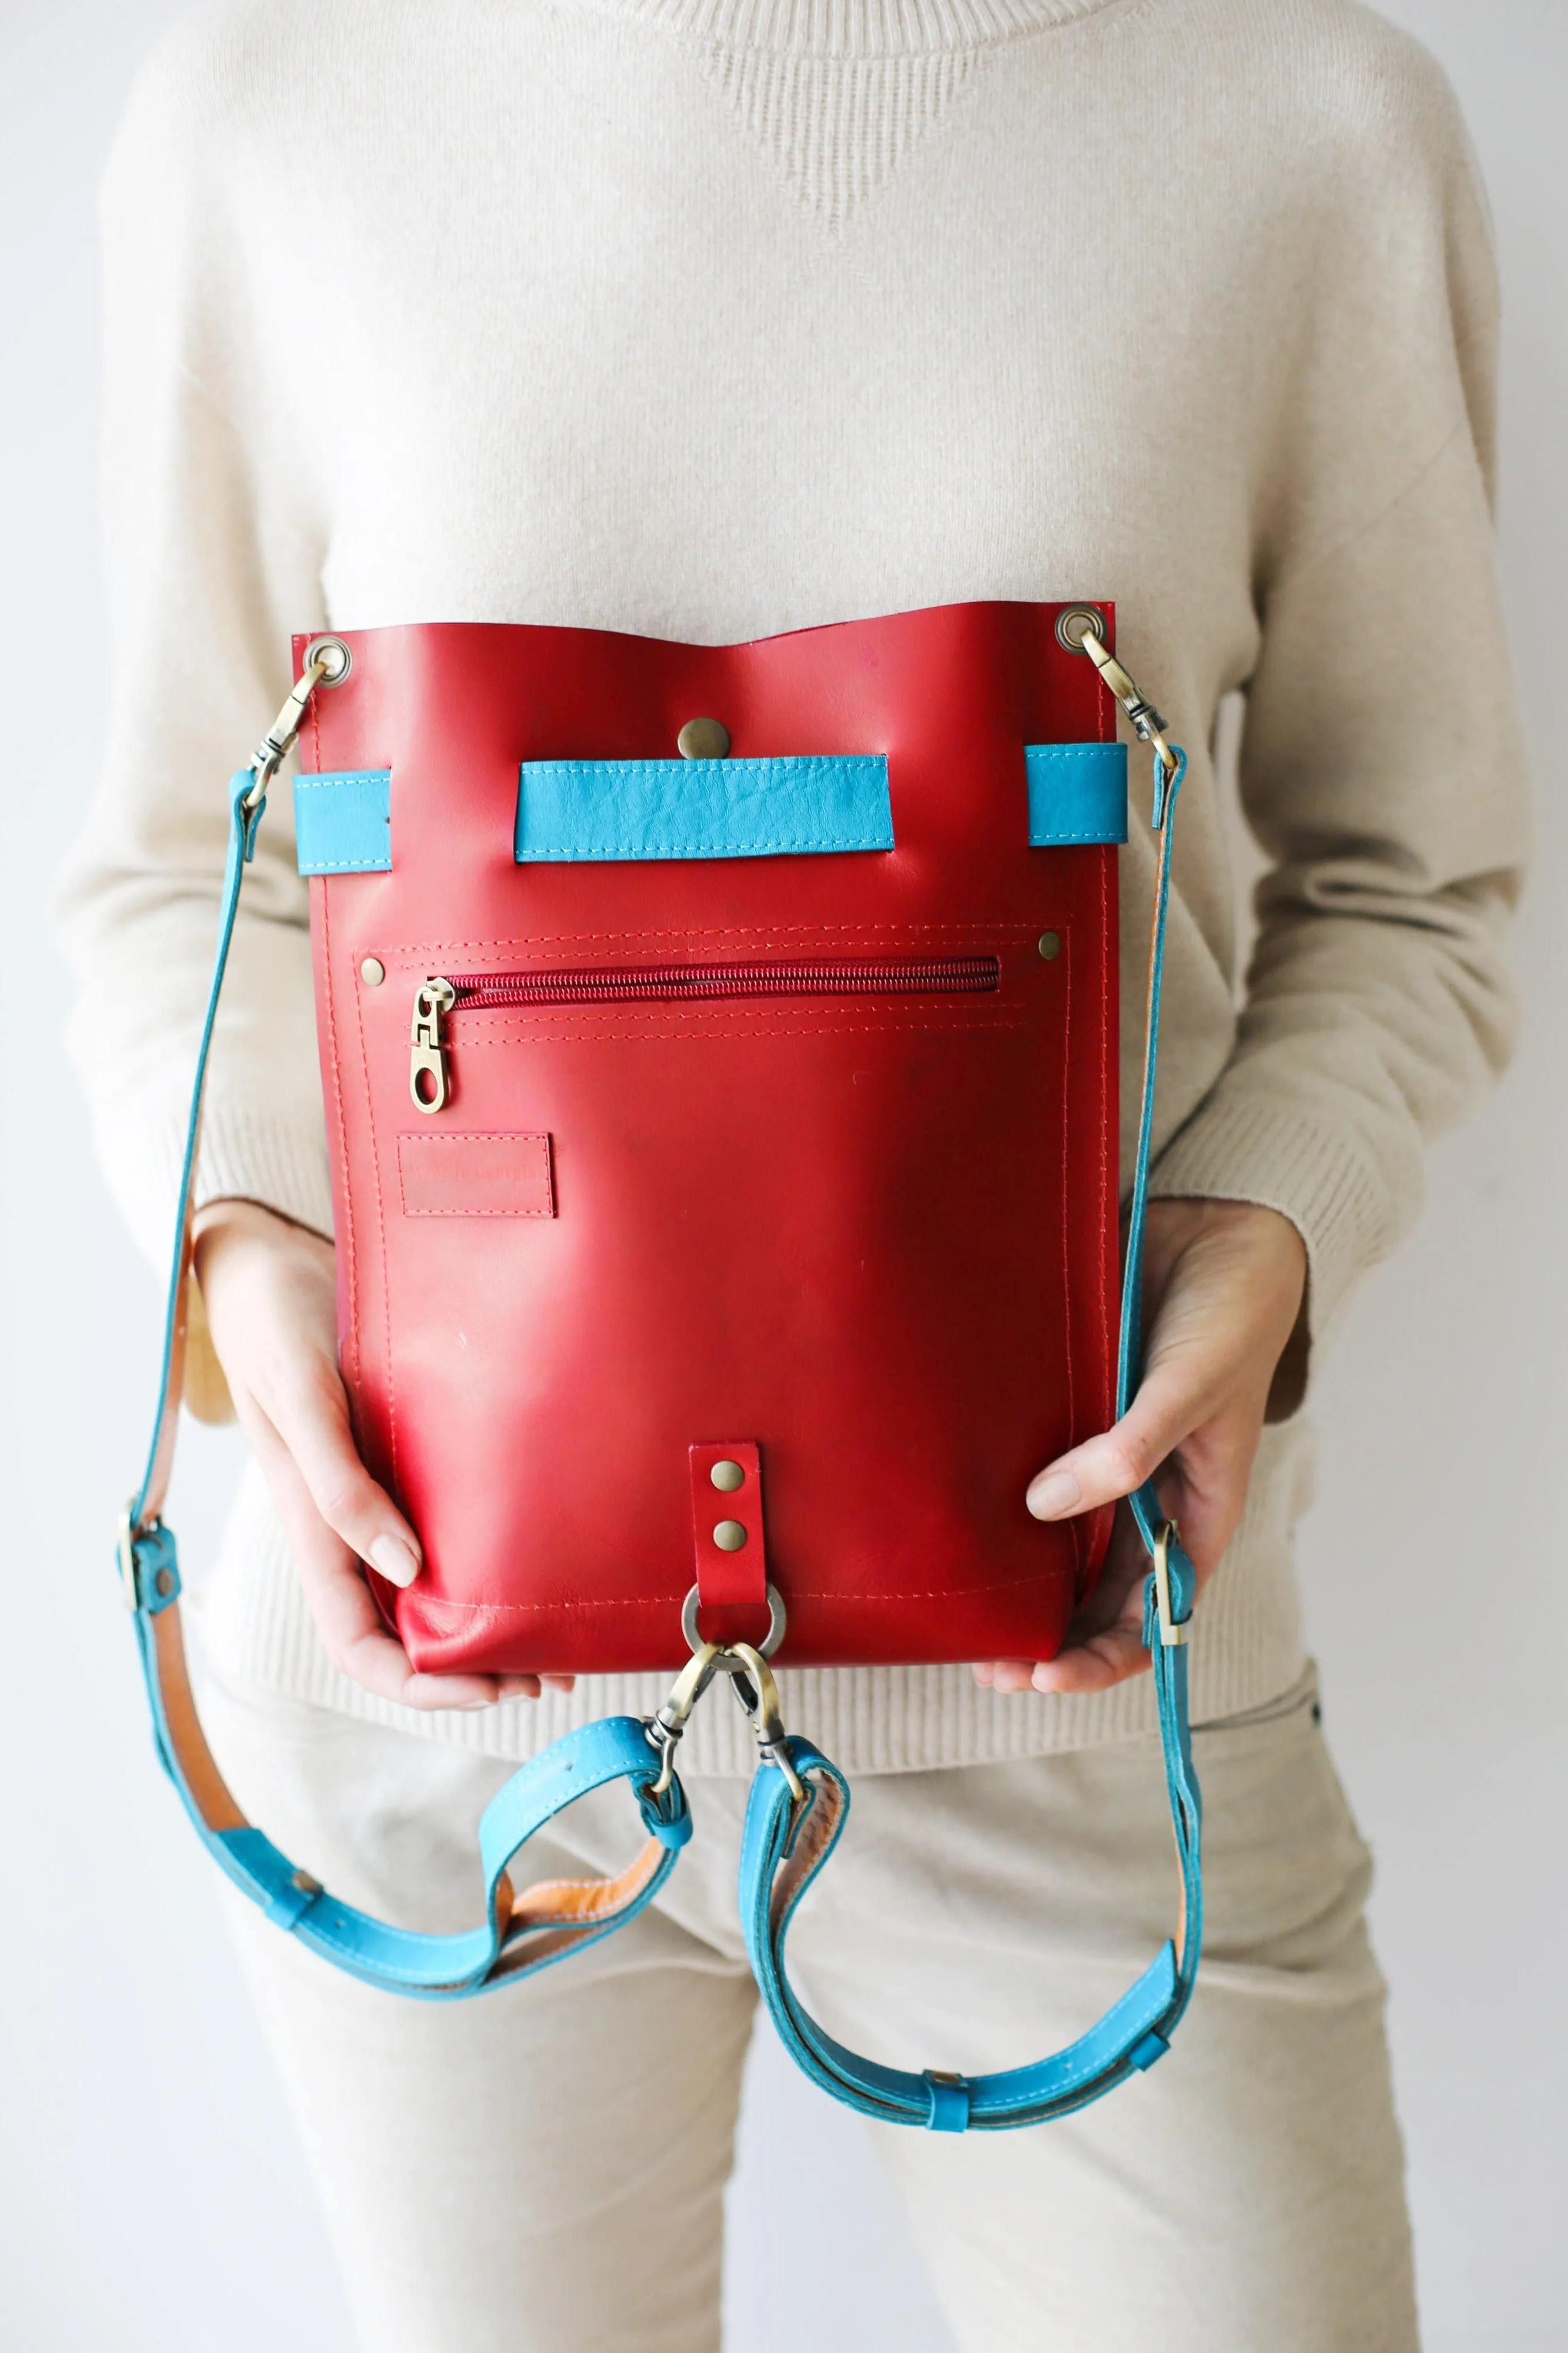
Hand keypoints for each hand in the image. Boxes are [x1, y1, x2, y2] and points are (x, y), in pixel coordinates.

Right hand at [193, 1198, 574, 1708]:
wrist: (273, 1264)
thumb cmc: (277, 1328)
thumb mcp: (303, 1401)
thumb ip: (342, 1485)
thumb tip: (406, 1567)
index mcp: (314, 1532)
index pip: (360, 1646)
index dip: (422, 1684)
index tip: (493, 1690)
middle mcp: (348, 1529)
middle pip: (405, 1633)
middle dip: (471, 1668)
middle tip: (547, 1674)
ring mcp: (376, 1499)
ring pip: (429, 1591)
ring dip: (486, 1622)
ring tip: (553, 1633)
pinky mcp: (402, 1463)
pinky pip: (445, 1531)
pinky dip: (487, 1558)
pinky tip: (535, 1556)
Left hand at [973, 1197, 1307, 1698]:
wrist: (1212, 1230)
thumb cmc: (1227, 1317)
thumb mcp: (1190, 1388)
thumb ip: (1131, 1450)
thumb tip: (1045, 1508)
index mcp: (1193, 1516)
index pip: (1147, 1617)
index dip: (1098, 1659)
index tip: (1042, 1677)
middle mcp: (1143, 1504)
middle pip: (1090, 1597)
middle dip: (1040, 1639)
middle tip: (979, 1657)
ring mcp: (1100, 1465)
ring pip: (1052, 1548)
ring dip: (1010, 1585)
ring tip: (954, 1607)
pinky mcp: (1064, 1423)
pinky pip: (1026, 1479)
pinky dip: (994, 1510)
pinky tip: (949, 1522)